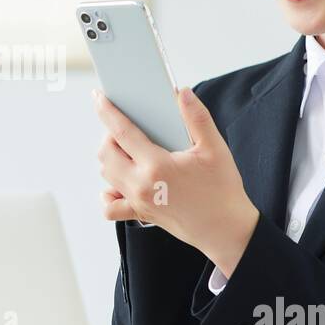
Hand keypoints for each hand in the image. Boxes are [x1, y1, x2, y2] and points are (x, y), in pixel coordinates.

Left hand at [95, 86, 259, 274]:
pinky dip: (109, 193)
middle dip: (109, 134)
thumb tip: (181, 93)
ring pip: (107, 174)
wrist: (226, 231)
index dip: (107, 111)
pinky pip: (111, 207)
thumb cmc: (222, 190)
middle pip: (106, 153)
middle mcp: (141, 185)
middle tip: (125, 125)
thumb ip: (196, 117)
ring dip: (110, 157)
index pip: (121, 132)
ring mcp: (138, 202)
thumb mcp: (215, 149)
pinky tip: (120, 183)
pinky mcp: (141, 215)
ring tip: (127, 147)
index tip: (98, 97)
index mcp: (157, 165)